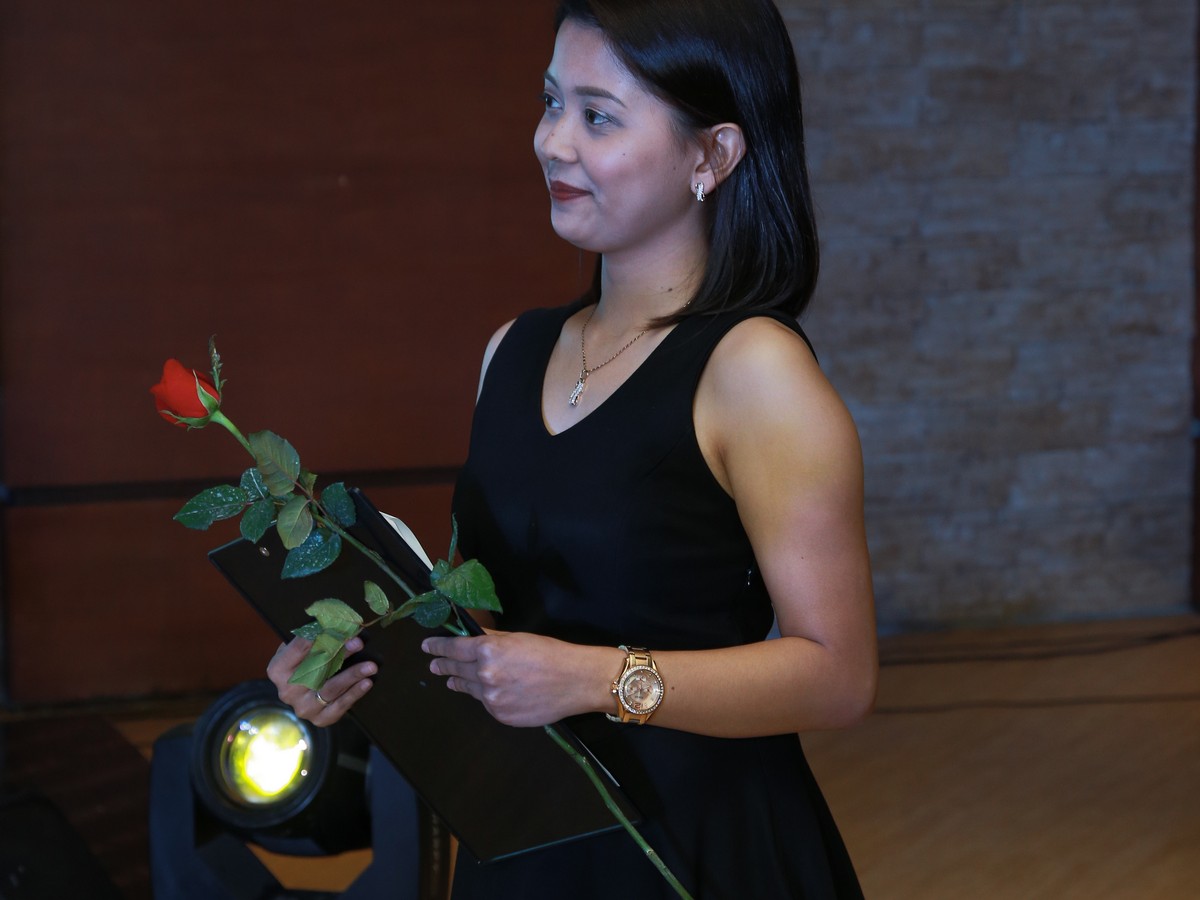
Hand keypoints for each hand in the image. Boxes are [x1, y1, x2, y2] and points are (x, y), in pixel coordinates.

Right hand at [266, 635, 376, 726]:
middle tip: (359, 643)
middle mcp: (287, 691)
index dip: (321, 637)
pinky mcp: (319, 719)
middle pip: (316, 669)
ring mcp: (303, 708)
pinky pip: (339, 707)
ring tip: (370, 666)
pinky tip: (367, 683)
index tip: (339, 628)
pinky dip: (354, 694)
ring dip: (352, 675)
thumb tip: (334, 621)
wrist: (302, 693)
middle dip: (340, 654)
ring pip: (330, 690)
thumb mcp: (300, 649)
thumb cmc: (303, 663)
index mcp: (278, 669)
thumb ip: (312, 638)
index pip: (299, 649)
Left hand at [422, 631, 613, 727]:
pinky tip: (485, 692)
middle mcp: (485, 676)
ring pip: (469, 688)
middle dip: (443, 666)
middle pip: (456, 669)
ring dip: (459, 682)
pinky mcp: (501, 716)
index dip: (438, 647)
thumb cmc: (550, 653)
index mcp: (487, 651)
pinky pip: (486, 704)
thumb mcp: (517, 638)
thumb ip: (491, 639)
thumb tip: (472, 637)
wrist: (575, 681)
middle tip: (434, 665)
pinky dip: (484, 696)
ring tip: (451, 680)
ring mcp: (492, 699)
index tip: (427, 647)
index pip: (453, 648)